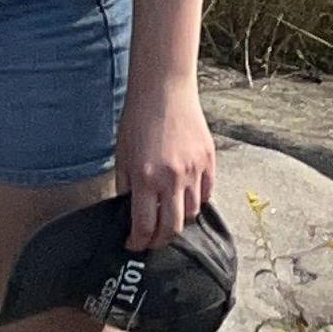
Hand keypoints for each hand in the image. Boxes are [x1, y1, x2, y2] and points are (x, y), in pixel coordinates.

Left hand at [116, 77, 218, 251]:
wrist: (164, 88)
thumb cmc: (138, 118)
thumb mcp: (123, 155)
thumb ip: (127, 187)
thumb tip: (131, 213)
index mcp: (147, 178)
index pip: (144, 227)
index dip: (137, 242)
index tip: (133, 244)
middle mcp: (172, 178)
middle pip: (171, 228)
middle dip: (159, 241)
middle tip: (151, 240)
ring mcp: (194, 169)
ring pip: (192, 213)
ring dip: (179, 221)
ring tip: (168, 216)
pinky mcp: (209, 159)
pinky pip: (207, 193)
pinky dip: (196, 201)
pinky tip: (185, 198)